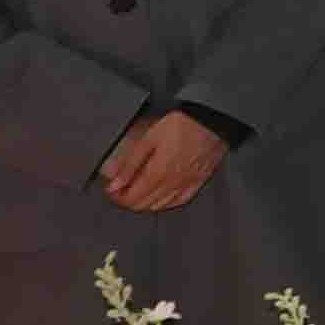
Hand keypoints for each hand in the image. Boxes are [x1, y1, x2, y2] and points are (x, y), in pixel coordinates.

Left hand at [97, 109, 226, 215]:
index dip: (117, 196)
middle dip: (128, 199)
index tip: (112, 189)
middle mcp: (172, 183)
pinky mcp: (199, 181)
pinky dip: (167, 202)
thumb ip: (129, 164)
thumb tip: (114, 184)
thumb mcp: (149, 139)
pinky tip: (162, 196)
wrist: (212, 119)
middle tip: (122, 189)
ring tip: (139, 191)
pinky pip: (180, 200)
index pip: (131, 198)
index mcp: (158, 174)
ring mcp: (187, 184)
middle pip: (144, 204)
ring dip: (145, 202)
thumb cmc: (183, 124)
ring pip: (161, 205)